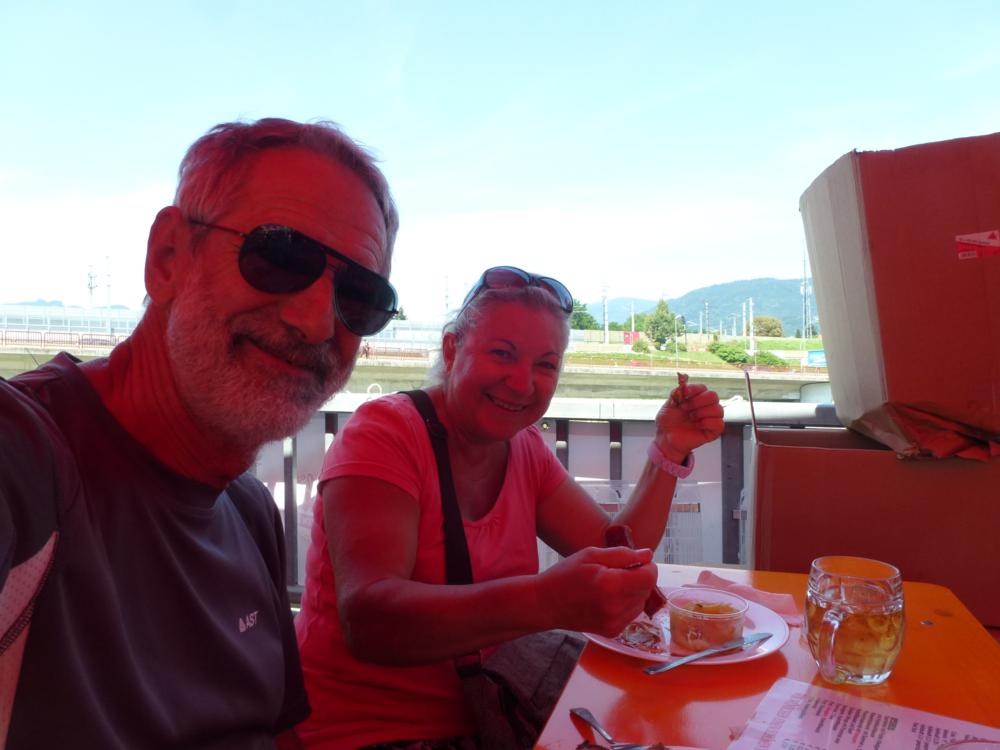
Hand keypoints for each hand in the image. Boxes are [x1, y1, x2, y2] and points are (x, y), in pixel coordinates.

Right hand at [538, 546, 658, 636]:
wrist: (546, 604)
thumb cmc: (566, 575)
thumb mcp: (591, 554)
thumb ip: (623, 554)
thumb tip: (648, 555)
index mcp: (611, 585)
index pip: (649, 576)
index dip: (647, 566)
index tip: (635, 561)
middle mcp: (616, 607)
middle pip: (647, 590)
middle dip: (640, 577)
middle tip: (620, 571)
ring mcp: (614, 623)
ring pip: (641, 603)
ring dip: (634, 591)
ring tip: (613, 584)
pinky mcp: (612, 632)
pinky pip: (631, 614)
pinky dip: (626, 604)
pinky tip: (610, 598)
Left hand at [653, 382, 724, 462]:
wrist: (666, 438)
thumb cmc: (668, 422)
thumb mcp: (669, 404)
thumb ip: (677, 393)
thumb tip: (684, 383)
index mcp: (696, 398)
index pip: (703, 388)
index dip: (694, 389)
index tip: (684, 394)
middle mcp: (706, 406)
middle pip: (713, 396)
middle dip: (698, 401)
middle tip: (684, 408)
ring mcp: (710, 418)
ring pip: (718, 409)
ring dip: (701, 412)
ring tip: (691, 418)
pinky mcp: (713, 431)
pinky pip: (719, 423)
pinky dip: (707, 423)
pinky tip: (697, 426)